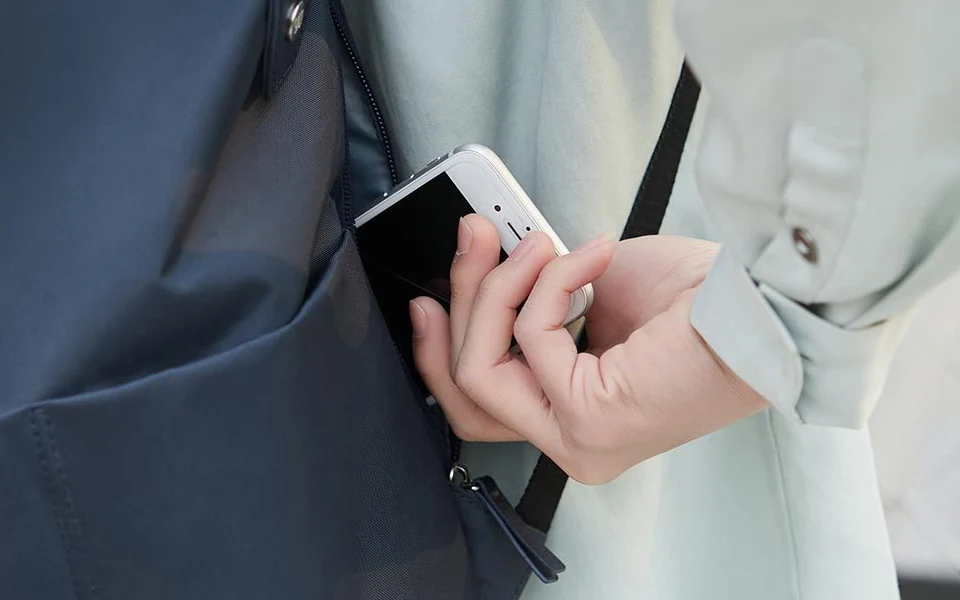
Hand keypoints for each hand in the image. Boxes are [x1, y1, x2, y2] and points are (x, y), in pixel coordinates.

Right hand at [410, 215, 767, 483]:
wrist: (759, 307)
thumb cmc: (694, 302)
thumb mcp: (587, 293)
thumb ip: (530, 296)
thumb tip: (484, 257)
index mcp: (573, 415)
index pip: (481, 399)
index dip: (442, 347)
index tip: (428, 294)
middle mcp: (572, 441)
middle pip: (467, 388)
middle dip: (461, 303)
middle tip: (473, 237)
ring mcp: (578, 439)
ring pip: (480, 367)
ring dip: (497, 288)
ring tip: (537, 244)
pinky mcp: (588, 420)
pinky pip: (530, 335)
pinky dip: (552, 279)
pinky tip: (592, 254)